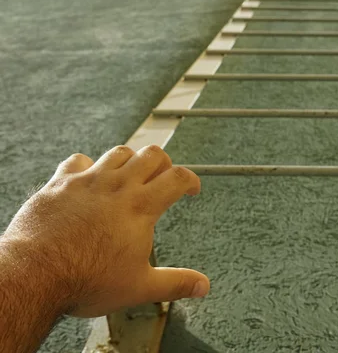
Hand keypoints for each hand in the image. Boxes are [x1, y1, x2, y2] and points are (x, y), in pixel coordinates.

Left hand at [0, 145, 208, 317]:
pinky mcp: (60, 183)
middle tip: (163, 177)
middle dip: (164, 163)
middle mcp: (118, 186)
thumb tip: (202, 285)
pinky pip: (78, 161)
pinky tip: (88, 177)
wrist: (34, 275)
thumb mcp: (140, 287)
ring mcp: (88, 181)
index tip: (192, 188)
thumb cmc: (86, 280)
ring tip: (131, 174)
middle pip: (152, 154)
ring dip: (130, 160)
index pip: (177, 177)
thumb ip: (175, 283)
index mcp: (141, 207)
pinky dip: (88, 165)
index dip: (191, 180)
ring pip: (119, 152)